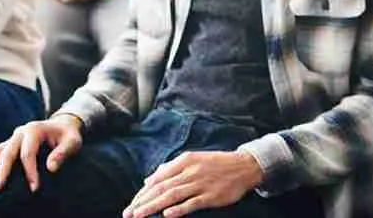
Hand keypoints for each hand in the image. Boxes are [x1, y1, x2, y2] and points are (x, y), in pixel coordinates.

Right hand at [0, 115, 83, 192]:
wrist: (63, 125)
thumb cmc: (68, 136)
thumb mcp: (73, 141)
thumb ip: (64, 152)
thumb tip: (51, 168)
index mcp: (35, 130)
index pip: (28, 153)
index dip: (30, 171)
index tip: (34, 188)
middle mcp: (21, 132)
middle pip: (7, 152)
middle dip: (1, 172)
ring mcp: (13, 138)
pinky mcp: (10, 144)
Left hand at [123, 151, 262, 217]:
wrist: (244, 166)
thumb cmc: (216, 164)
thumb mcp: (193, 159)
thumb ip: (170, 168)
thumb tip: (149, 179)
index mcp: (185, 160)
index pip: (158, 178)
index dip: (143, 193)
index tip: (132, 204)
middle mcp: (191, 171)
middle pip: (162, 187)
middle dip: (143, 201)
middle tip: (128, 213)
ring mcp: (201, 183)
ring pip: (172, 195)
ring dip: (154, 206)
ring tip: (139, 215)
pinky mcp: (211, 195)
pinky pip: (192, 203)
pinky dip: (179, 209)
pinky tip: (166, 215)